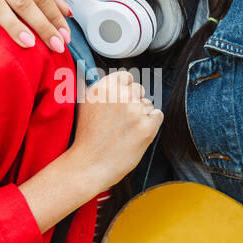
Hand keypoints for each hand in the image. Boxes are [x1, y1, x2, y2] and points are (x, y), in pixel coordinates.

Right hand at [70, 71, 163, 189]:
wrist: (90, 165)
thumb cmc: (87, 138)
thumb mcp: (85, 105)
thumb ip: (99, 88)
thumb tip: (113, 76)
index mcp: (104, 87)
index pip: (126, 76)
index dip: (125, 90)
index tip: (120, 102)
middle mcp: (119, 95)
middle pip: (139, 89)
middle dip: (134, 102)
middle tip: (120, 121)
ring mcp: (134, 110)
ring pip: (148, 104)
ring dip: (141, 115)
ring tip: (125, 131)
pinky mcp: (147, 126)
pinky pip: (157, 116)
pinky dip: (150, 124)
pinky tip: (135, 134)